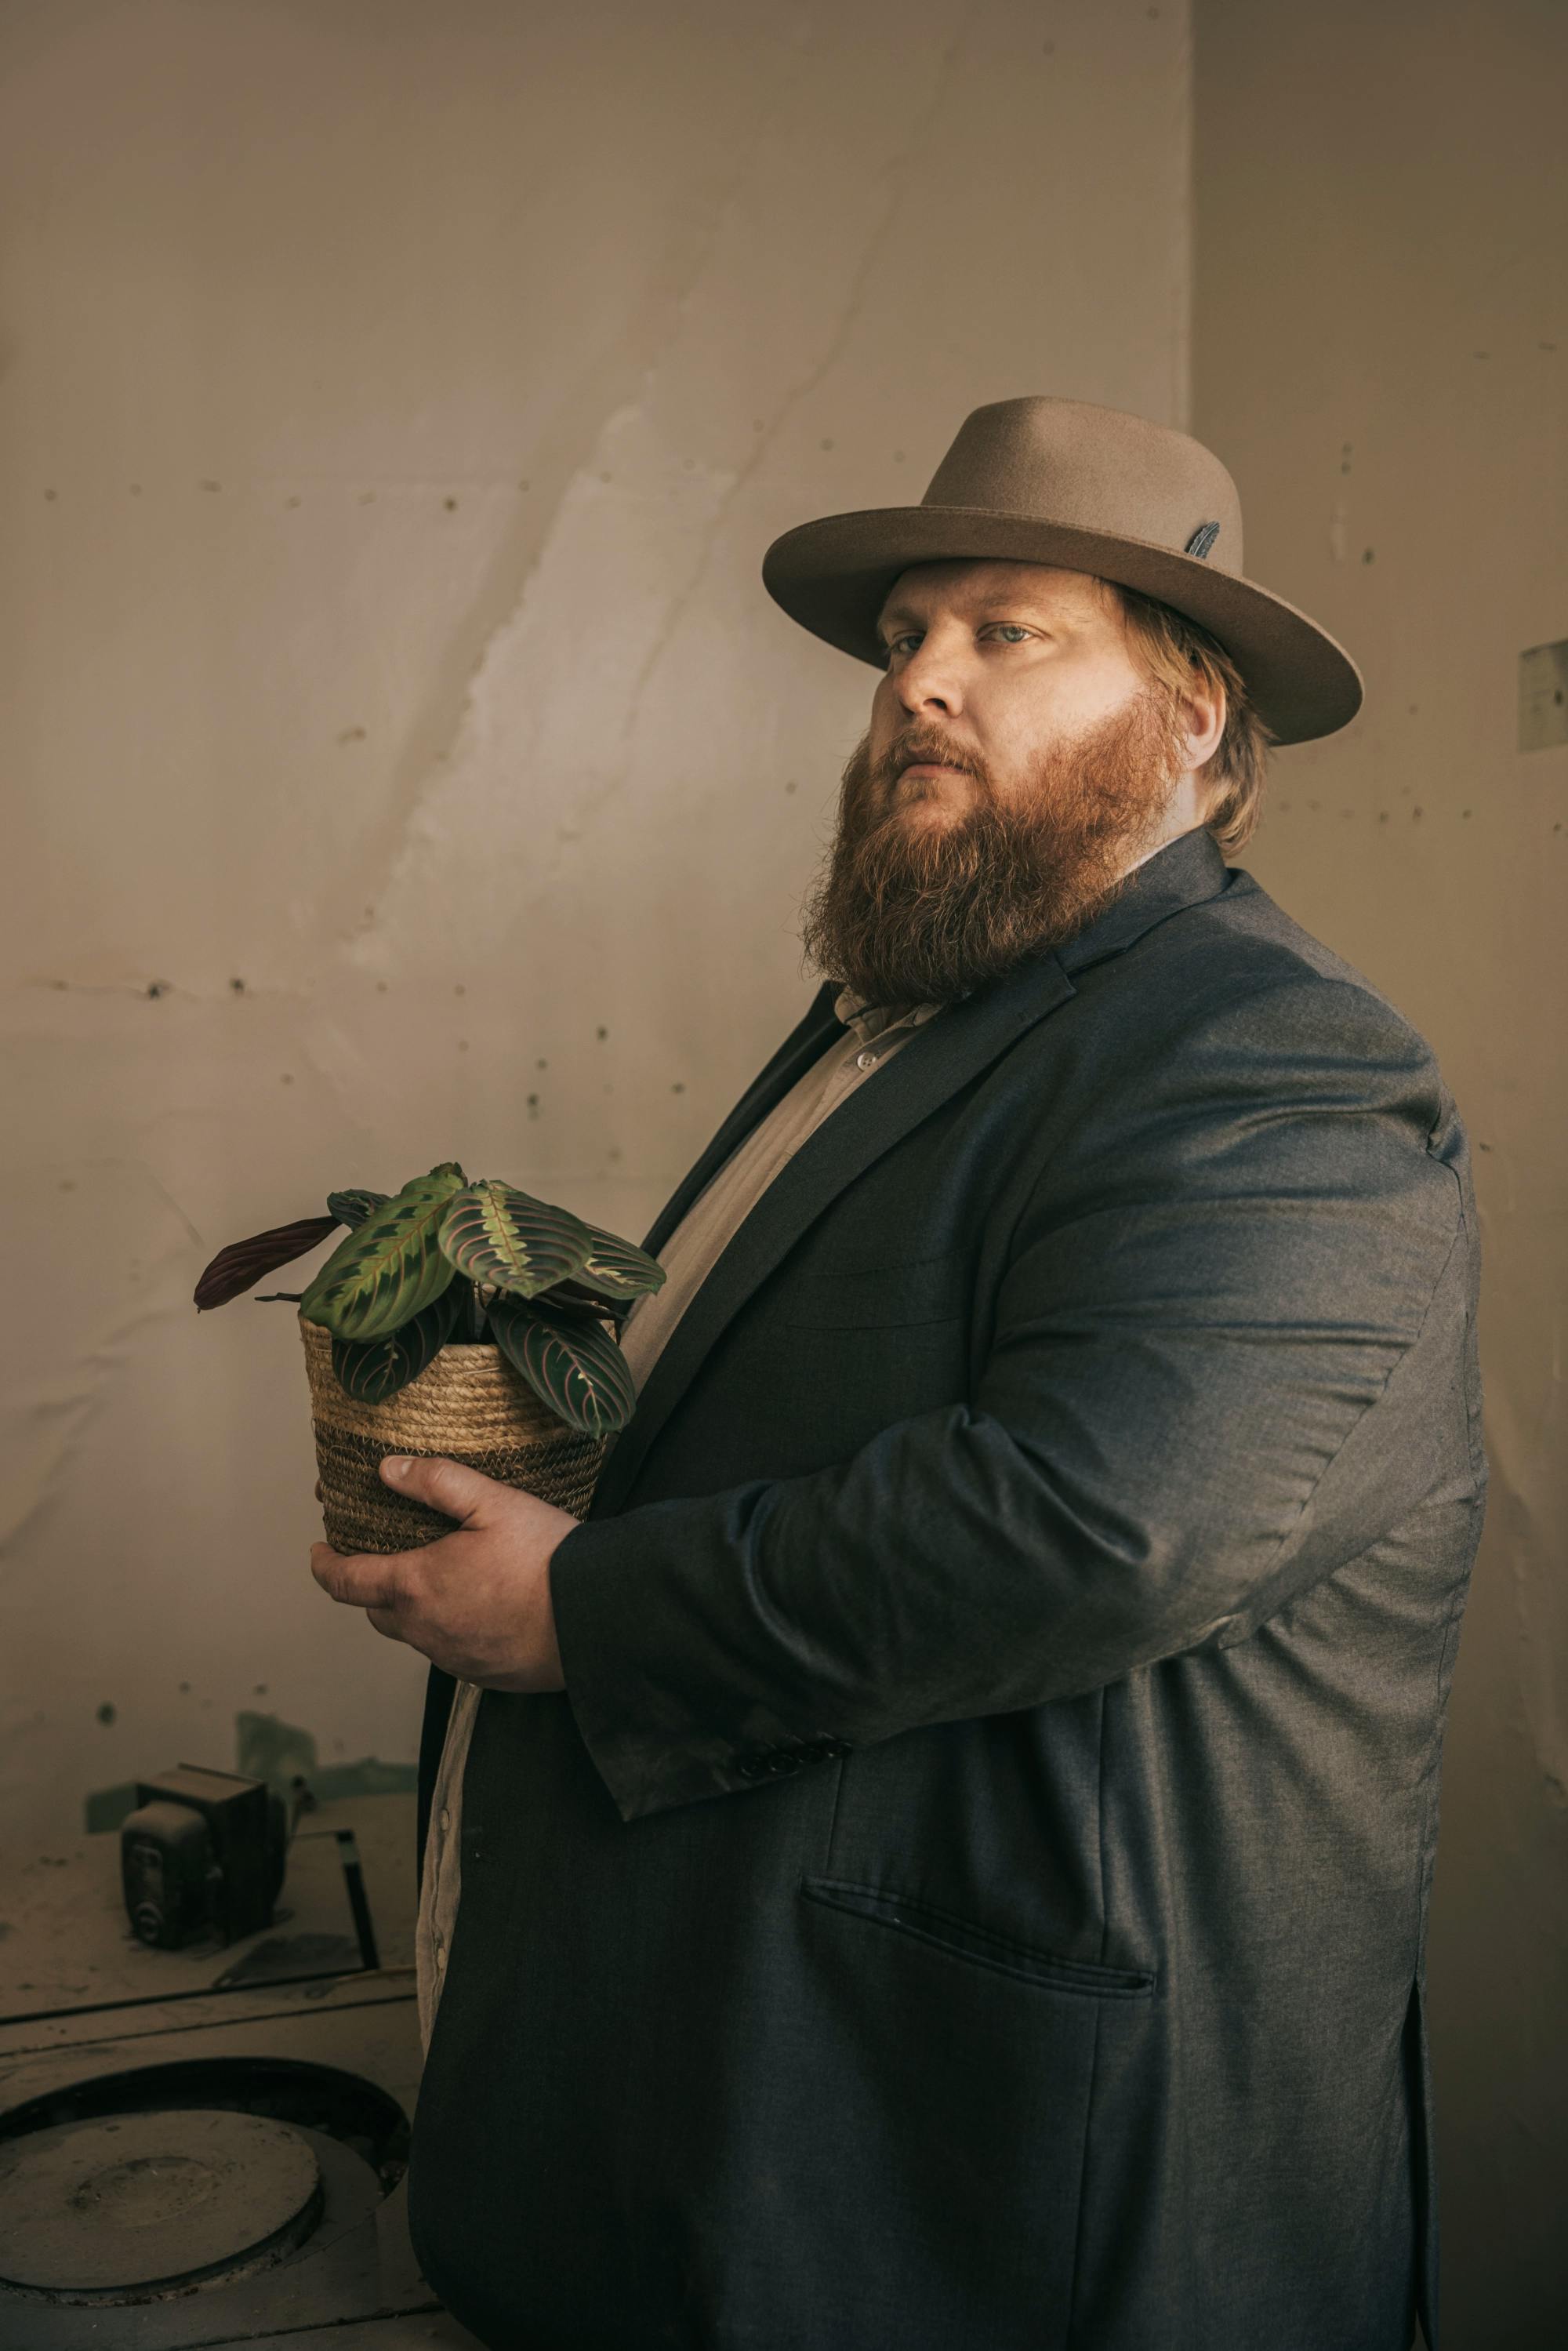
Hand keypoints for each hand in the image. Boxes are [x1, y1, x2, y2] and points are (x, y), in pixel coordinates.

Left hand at [309, 1457, 578, 1691]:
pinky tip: (475, 1607)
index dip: (325, 1565)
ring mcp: (453, 1657)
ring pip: (413, 1634)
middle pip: (376, 1612)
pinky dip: (447, 1629)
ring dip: (410, 1610)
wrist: (598, 1618)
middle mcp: (425, 1630)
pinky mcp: (482, 1674)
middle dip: (369, 1586)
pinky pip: (447, 1651)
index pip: (346, 1581)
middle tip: (380, 1559)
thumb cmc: (546, 1558)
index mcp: (417, 1586)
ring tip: (434, 1579)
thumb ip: (436, 1482)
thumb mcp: (493, 1502)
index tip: (320, 1551)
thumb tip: (388, 1469)